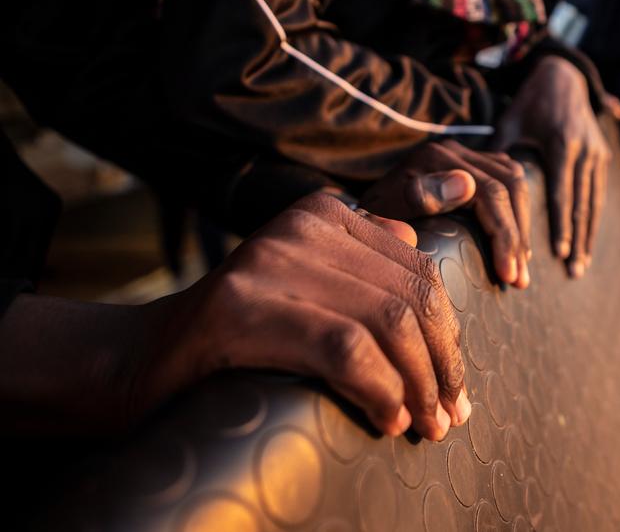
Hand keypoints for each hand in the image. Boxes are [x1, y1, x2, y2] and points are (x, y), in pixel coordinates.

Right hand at [137, 191, 468, 439]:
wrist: (143, 358)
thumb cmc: (241, 334)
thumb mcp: (308, 286)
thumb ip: (361, 260)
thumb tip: (420, 244)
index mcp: (325, 213)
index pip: (421, 271)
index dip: (449, 337)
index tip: (456, 391)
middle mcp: (303, 224)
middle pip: (411, 297)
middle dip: (441, 366)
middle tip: (449, 418)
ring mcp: (271, 259)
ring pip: (387, 322)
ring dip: (418, 385)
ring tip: (424, 426)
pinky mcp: (245, 304)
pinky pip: (345, 348)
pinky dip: (379, 389)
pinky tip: (387, 419)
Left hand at [360, 139, 530, 287]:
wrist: (356, 211)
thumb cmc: (368, 220)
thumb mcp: (383, 213)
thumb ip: (419, 197)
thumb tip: (466, 184)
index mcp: (433, 158)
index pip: (490, 193)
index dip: (505, 236)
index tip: (508, 276)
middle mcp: (451, 149)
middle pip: (509, 185)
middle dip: (518, 236)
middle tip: (519, 281)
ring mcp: (462, 153)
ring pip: (515, 179)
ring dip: (522, 224)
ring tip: (520, 266)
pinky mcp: (469, 162)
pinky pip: (508, 176)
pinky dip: (517, 208)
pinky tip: (515, 239)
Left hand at [492, 56, 610, 278]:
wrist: (563, 76)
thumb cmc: (529, 102)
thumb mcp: (510, 121)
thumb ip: (495, 150)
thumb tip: (471, 184)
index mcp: (562, 143)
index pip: (561, 193)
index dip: (560, 225)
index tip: (557, 254)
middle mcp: (585, 150)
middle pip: (581, 204)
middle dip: (577, 240)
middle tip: (572, 272)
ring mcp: (597, 152)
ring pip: (594, 202)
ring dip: (588, 235)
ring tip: (580, 266)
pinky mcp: (602, 155)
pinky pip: (598, 193)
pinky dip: (593, 219)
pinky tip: (587, 241)